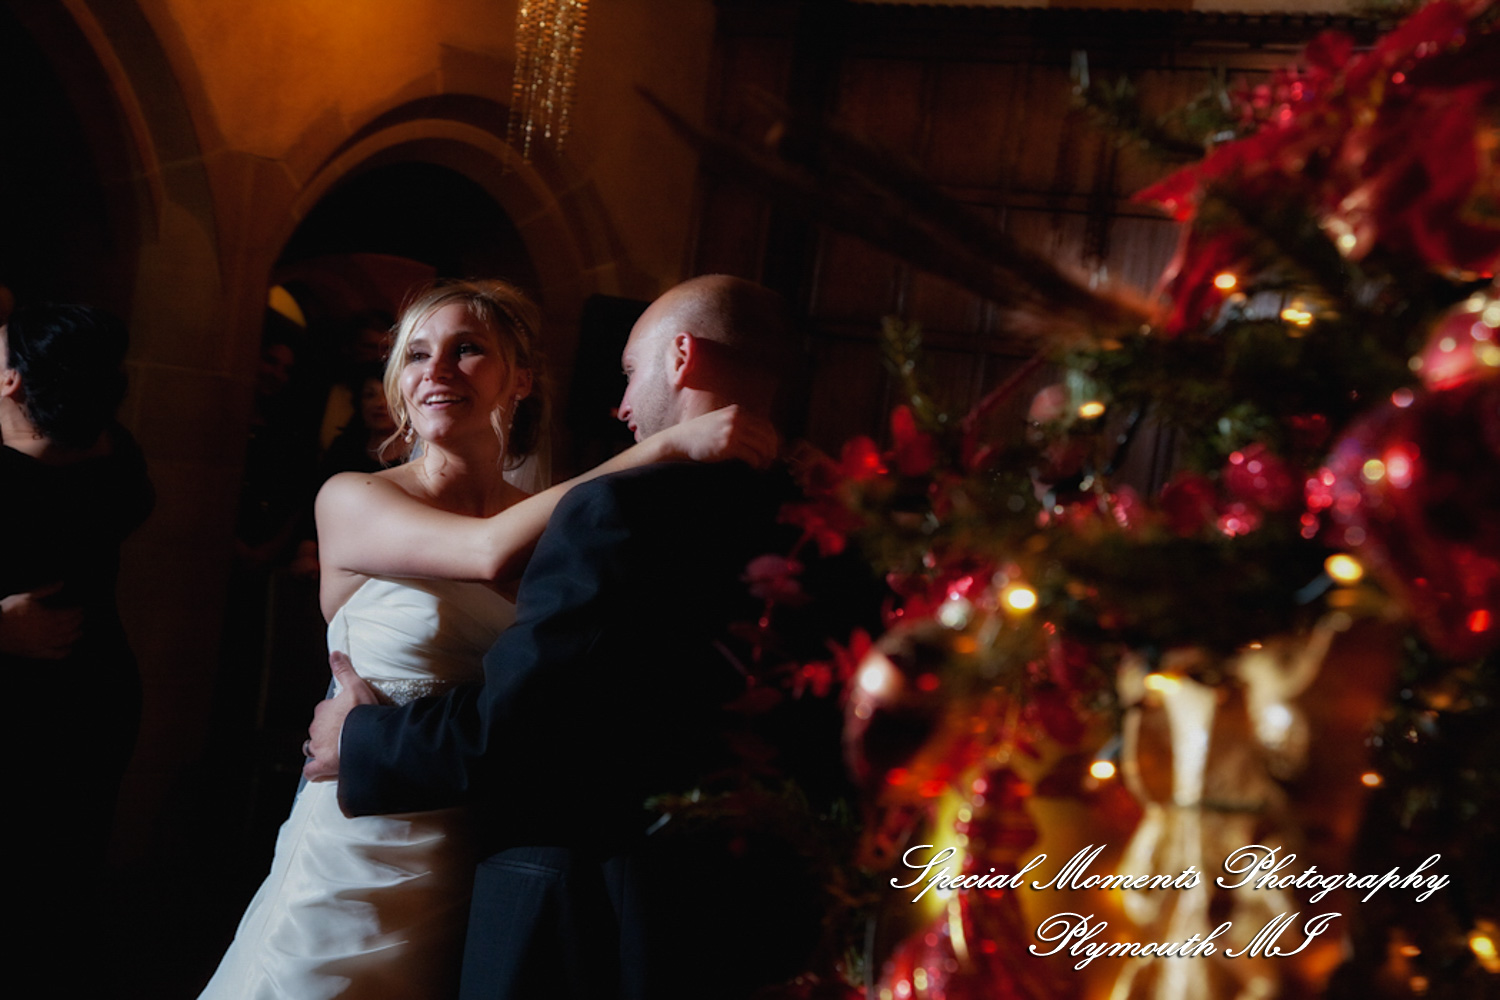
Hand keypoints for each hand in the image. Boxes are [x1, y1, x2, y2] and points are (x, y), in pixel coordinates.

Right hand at [0, 583, 82, 658]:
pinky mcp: (35, 652)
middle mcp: (49, 632)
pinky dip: (64, 653)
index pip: (69, 614)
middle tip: (81, 618)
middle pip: (69, 627)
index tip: (80, 608)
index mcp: (48, 617)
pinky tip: (69, 650)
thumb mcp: (27, 596)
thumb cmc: (8, 611)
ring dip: (74, 636)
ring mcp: (43, 644)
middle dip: (77, 622)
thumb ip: (46, 590)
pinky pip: (54, 655)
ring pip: (65, 640)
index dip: (77, 611)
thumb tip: (61, 583)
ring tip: (80, 632)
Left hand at [302, 651, 380, 781]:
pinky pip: (312, 771)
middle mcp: (316, 729)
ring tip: (336, 750)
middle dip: (328, 731)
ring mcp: (319, 748)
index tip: (347, 715)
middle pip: (318, 729)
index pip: (324, 710)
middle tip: (346, 733)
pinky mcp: (323, 765)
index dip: (335, 713)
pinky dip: (315, 771)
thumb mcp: (356, 685)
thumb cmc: (362, 711)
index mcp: (323, 710)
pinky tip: (323, 771)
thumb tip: (334, 653)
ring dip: (321, 748)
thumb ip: (343, 670)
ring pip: (313, 748)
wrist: (365, 737)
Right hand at [662, 405, 778, 468]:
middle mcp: (737, 418)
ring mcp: (732, 431)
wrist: (680, 440)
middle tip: (770, 461)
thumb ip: (738, 423)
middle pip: (767, 436)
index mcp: (737, 411)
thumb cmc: (700, 434)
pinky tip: (752, 468)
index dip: (773, 439)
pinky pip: (751, 456)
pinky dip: (755, 464)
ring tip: (761, 466)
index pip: (766, 425)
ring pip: (762, 446)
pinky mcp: (728, 445)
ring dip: (765, 459)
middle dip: (772, 450)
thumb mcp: (721, 420)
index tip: (772, 450)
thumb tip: (760, 438)